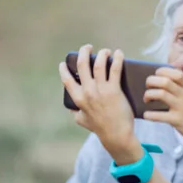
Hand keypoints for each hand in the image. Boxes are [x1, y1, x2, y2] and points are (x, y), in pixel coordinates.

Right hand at [60, 45, 139, 160]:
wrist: (116, 134)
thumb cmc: (100, 127)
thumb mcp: (81, 120)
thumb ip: (75, 111)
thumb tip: (72, 105)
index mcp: (78, 98)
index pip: (66, 79)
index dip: (64, 68)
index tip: (64, 62)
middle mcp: (88, 92)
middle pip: (82, 64)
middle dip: (84, 52)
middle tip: (88, 47)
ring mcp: (101, 90)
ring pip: (98, 64)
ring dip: (101, 54)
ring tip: (104, 51)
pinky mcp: (114, 90)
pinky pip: (115, 69)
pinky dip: (117, 58)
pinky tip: (119, 53)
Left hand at [143, 67, 182, 145]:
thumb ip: (182, 90)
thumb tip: (161, 85)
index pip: (175, 73)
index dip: (162, 71)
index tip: (156, 76)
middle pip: (164, 81)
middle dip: (151, 81)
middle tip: (148, 87)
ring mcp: (182, 108)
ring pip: (160, 94)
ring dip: (148, 95)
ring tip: (147, 100)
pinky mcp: (178, 121)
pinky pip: (158, 115)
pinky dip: (148, 115)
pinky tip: (147, 115)